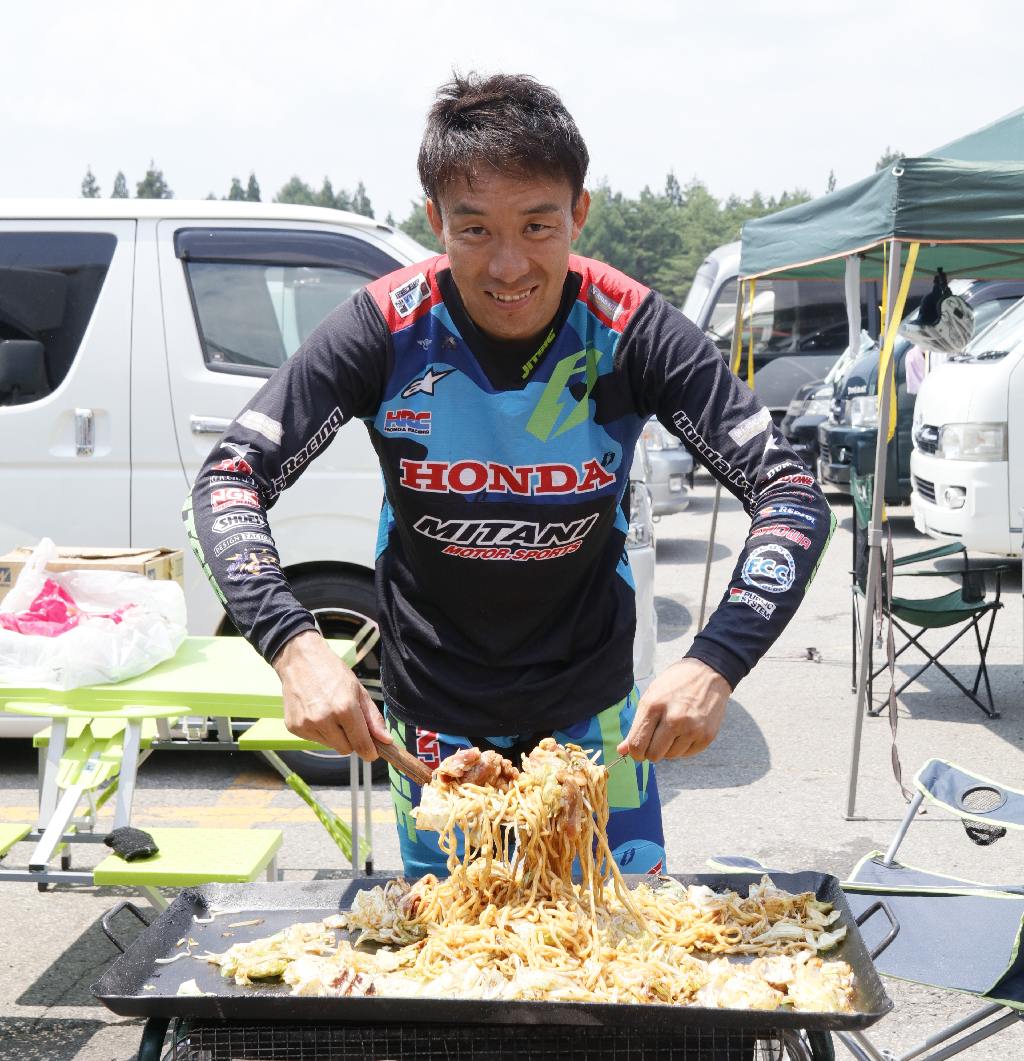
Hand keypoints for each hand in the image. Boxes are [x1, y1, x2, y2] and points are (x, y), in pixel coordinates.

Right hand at [272, 630, 390, 759]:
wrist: (300, 660)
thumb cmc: (333, 672)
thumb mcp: (359, 691)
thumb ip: (373, 718)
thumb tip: (386, 741)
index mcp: (345, 708)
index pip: (361, 744)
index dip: (369, 751)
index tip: (372, 752)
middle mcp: (324, 719)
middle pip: (346, 749)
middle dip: (351, 740)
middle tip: (348, 721)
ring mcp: (306, 725)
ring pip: (330, 746)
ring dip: (334, 736)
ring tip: (330, 713)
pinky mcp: (293, 728)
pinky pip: (314, 740)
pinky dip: (319, 731)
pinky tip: (316, 712)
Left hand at [617, 658, 730, 761]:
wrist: (708, 673)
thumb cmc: (674, 684)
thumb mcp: (650, 697)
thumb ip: (637, 725)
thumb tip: (622, 751)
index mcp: (654, 706)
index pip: (637, 744)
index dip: (634, 752)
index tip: (637, 750)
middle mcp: (674, 719)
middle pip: (653, 755)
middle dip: (651, 751)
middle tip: (655, 740)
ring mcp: (693, 729)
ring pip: (670, 756)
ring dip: (668, 748)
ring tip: (673, 730)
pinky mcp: (707, 736)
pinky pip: (686, 754)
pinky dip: (682, 747)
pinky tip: (685, 731)